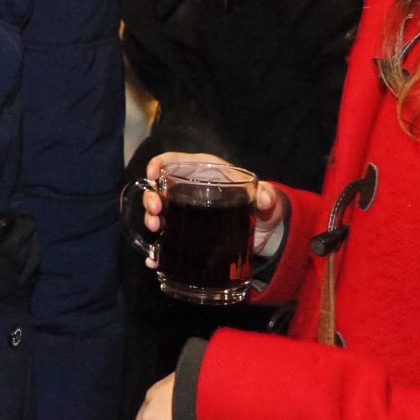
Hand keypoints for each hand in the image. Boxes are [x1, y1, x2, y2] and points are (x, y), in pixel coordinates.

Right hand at [139, 151, 285, 266]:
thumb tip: (266, 199)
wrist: (264, 233)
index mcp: (204, 172)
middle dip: (151, 197)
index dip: (159, 164)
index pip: (174, 161)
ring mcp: (185, 213)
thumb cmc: (261, 206)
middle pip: (160, 188)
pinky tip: (154, 258)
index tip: (153, 175)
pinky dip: (158, 248)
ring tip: (155, 228)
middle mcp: (189, 190)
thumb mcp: (266, 199)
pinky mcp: (187, 234)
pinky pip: (167, 239)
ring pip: (159, 212)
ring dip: (151, 219)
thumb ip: (268, 196)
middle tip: (155, 210)